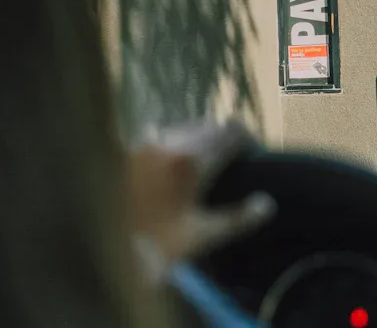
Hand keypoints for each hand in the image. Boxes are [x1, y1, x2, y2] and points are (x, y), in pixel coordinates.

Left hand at [127, 121, 273, 269]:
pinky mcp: (129, 151)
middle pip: (209, 126)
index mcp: (192, 161)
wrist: (108, 251)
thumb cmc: (161, 245)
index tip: (252, 151)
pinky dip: (172, 143)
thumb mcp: (205, 234)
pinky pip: (160, 135)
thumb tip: (267, 204)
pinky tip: (173, 163)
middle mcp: (169, 144)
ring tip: (204, 160)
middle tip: (231, 157)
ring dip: (198, 138)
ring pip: (184, 128)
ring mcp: (145, 144)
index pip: (231, 131)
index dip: (246, 138)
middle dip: (223, 138)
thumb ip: (240, 219)